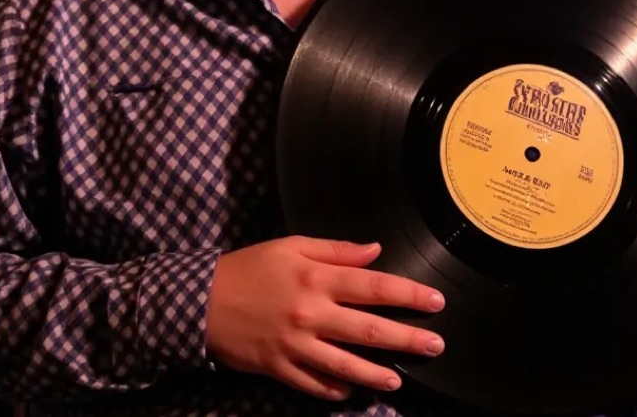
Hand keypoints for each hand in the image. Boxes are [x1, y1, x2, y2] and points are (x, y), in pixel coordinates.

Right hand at [204, 236, 445, 400]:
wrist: (201, 301)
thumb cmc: (250, 267)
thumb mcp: (292, 247)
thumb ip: (336, 250)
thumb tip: (375, 251)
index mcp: (316, 279)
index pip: (374, 287)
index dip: (409, 295)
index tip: (435, 301)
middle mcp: (311, 314)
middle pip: (369, 330)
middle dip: (407, 339)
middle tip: (436, 345)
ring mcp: (296, 346)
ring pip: (346, 365)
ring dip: (377, 374)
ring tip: (399, 379)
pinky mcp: (279, 368)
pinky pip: (314, 384)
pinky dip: (335, 389)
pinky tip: (351, 391)